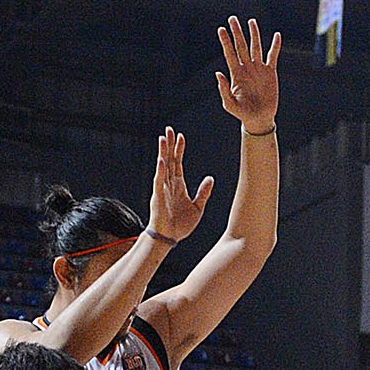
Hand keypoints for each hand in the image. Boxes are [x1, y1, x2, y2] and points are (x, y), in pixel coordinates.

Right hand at [145, 127, 213, 243]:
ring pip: (162, 167)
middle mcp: (169, 184)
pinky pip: (159, 182)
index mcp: (178, 186)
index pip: (177, 163)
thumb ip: (203, 192)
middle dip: (169, 145)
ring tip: (163, 138)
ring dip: (163, 153)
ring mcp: (162, 190)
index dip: (179, 150)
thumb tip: (210, 178)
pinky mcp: (158, 197)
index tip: (181, 137)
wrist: (169, 239)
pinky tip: (162, 161)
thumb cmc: (181, 225)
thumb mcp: (198, 208)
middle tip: (169, 130)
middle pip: (169, 160)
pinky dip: (160, 171)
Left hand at [215, 16, 281, 131]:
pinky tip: (277, 35)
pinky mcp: (270, 72)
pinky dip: (275, 46)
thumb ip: (223, 89)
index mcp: (236, 74)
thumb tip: (218, 74)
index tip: (221, 29)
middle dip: (237, 32)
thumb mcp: (229, 104)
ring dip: (253, 34)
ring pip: (255, 47)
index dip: (225, 41)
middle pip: (241, 46)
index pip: (229, 53)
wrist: (259, 119)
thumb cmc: (242, 113)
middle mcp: (246, 68)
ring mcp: (258, 68)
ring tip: (251, 21)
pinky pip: (272, 56)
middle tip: (232, 19)